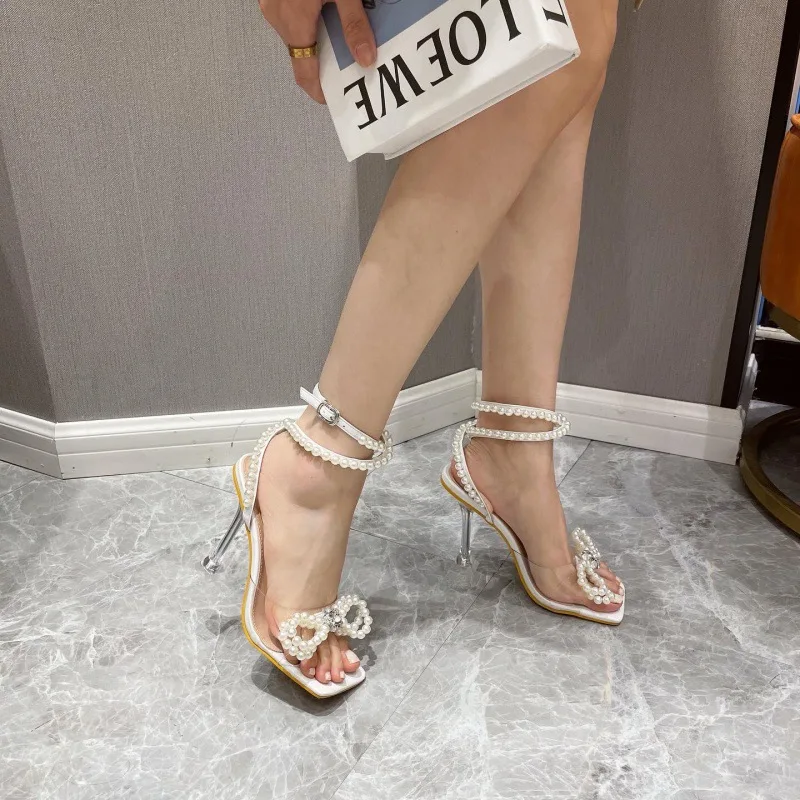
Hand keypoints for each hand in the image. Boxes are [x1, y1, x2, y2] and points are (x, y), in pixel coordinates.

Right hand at [259, 0, 376, 102]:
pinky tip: (324, 4)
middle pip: (302, 52)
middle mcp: (277, 16)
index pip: (304, 74)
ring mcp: (270, 3)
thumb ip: (354, 23)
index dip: (319, 90)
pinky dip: (307, 16)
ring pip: (295, 31)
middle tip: (348, 53)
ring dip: (316, 34)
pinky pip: (289, 14)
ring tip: (340, 23)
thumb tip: (365, 59)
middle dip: (325, 57)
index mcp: (294, 23)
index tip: (333, 97)